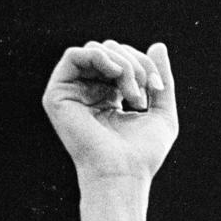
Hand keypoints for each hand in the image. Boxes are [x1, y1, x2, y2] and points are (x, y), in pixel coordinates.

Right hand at [42, 39, 177, 181]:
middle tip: (143, 95)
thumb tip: (158, 45)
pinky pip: (73, 55)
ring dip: (122, 64)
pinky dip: (98, 56)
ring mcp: (72, 93)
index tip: (157, 89)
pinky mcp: (57, 95)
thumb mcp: (163, 114)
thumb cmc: (142, 155)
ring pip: (96, 50)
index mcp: (109, 95)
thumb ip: (162, 81)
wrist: (123, 175)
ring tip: (133, 94)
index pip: (123, 58)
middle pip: (111, 49)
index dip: (144, 65)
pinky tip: (115, 73)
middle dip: (134, 64)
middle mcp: (88, 91)